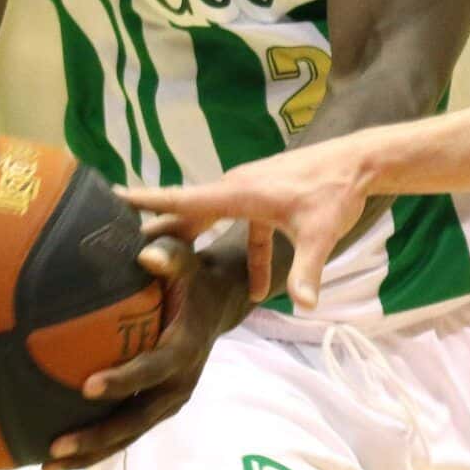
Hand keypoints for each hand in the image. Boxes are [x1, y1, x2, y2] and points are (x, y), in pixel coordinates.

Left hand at [41, 235, 252, 469]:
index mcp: (183, 351)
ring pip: (128, 435)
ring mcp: (168, 401)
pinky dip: (96, 447)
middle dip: (97, 437)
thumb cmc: (193, 279)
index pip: (152, 370)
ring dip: (90, 453)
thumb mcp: (189, 262)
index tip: (87, 386)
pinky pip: (126, 431)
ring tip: (47, 465)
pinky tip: (56, 455)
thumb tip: (145, 253)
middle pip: (136, 420)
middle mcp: (178, 385)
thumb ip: (170, 257)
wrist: (218, 304)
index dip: (123, 380)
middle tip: (56, 447)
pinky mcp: (157, 407)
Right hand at [121, 141, 370, 312]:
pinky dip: (246, 255)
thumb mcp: (320, 235)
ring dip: (194, 240)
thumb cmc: (334, 193)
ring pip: (213, 220)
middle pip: (188, 212)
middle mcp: (237, 189)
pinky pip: (245, 229)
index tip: (111, 197)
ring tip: (164, 263)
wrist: (359, 164)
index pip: (183, 199)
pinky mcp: (267, 200)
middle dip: (157, 228)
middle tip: (117, 244)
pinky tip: (254, 289)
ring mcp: (251, 193)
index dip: (147, 201)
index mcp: (239, 193)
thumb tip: (303, 306)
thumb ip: (307, 271)